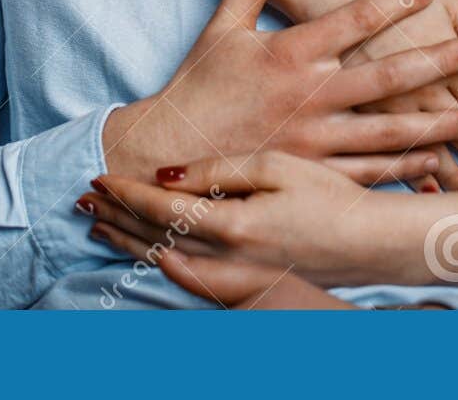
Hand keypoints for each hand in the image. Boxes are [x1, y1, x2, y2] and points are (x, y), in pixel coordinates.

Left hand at [86, 151, 409, 287]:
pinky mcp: (249, 290)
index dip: (124, 192)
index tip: (97, 175)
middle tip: (83, 200)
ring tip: (102, 227)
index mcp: (231, 227)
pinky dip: (163, 268)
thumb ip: (219, 170)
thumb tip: (167, 176)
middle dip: (115, 218)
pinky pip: (192, 283)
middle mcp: (227, 263)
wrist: (374, 244)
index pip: (159, 210)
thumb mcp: (277, 167)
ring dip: (131, 245)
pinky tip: (153, 257)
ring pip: (166, 266)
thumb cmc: (332, 197)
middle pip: (153, 241)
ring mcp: (237, 283)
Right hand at [102, 0, 457, 184]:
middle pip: (386, 75)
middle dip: (436, 61)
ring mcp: (314, 139)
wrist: (169, 150)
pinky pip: (367, 171)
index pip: (353, 20)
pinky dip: (403, 167)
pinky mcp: (312, 175)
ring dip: (432, 122)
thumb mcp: (223, 27)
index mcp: (291, 53)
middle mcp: (309, 94)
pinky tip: (435, 162)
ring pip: (387, 130)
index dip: (393, 1)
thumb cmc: (198, 86)